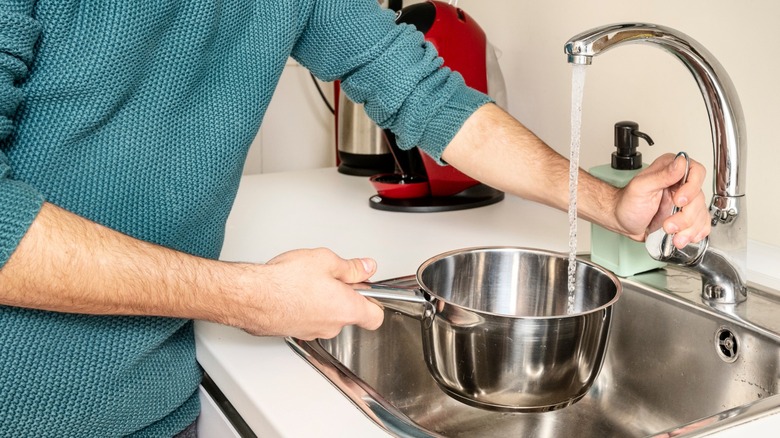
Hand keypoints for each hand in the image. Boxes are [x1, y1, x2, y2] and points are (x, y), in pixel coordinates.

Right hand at [238, 248, 384, 339]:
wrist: (253, 297)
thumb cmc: (286, 282)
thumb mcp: (326, 261)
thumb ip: (351, 267)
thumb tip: (365, 267)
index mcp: (347, 309)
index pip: (376, 316)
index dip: (374, 302)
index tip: (367, 288)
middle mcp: (332, 326)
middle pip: (349, 314)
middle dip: (344, 296)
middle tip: (332, 277)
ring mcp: (312, 332)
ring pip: (327, 317)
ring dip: (322, 301)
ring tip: (308, 281)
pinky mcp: (294, 332)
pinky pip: (307, 320)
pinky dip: (305, 307)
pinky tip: (293, 291)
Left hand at [615, 153, 710, 247]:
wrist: (622, 222)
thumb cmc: (627, 203)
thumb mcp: (641, 187)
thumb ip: (662, 175)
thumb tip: (680, 162)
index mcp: (671, 170)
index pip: (696, 172)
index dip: (692, 188)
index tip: (679, 201)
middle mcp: (681, 184)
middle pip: (699, 198)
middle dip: (685, 216)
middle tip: (668, 225)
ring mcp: (686, 202)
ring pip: (701, 214)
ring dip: (688, 229)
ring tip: (672, 235)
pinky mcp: (687, 217)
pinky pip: (701, 225)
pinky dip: (694, 234)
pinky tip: (682, 237)